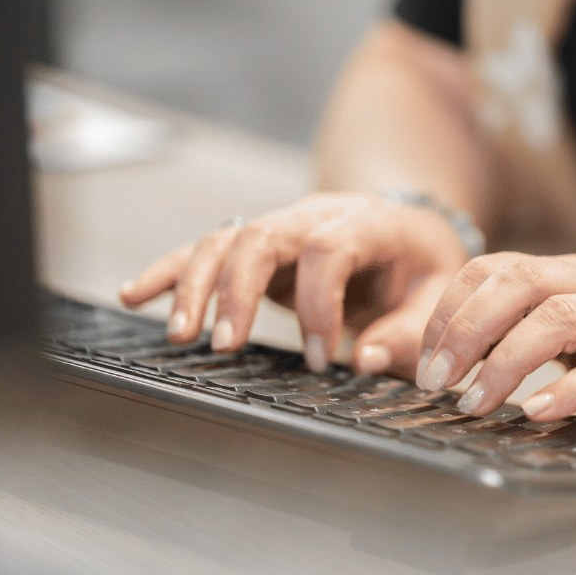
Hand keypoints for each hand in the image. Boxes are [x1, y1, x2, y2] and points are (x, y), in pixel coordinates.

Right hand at [119, 192, 471, 375]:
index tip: (321, 357)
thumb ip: (408, 332)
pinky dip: (171, 269)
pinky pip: (207, 248)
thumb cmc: (426, 270)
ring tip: (179, 335)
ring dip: (196, 285)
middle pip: (263, 236)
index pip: (331, 248)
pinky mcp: (259, 245)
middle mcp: (319, 213)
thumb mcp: (439, 298)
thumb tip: (365, 361)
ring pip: (226, 239)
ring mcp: (284, 225)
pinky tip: (136, 293)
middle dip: (237, 291)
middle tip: (223, 346)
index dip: (319, 304)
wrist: (413, 233)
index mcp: (372, 220)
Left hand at [416, 253, 575, 446]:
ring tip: (475, 402)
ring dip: (507, 361)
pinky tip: (540, 412)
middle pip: (519, 282)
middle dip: (465, 329)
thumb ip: (539, 337)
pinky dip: (571, 389)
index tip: (421, 356)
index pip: (496, 269)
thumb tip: (459, 362)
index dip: (450, 308)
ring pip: (560, 318)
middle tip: (433, 379)